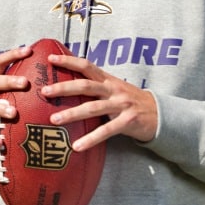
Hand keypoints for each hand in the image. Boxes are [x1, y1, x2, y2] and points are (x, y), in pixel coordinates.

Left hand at [41, 53, 157, 150]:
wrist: (160, 113)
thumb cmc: (131, 101)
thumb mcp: (115, 88)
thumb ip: (96, 86)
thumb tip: (69, 85)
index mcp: (108, 79)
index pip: (86, 65)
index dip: (69, 60)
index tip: (50, 58)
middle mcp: (114, 89)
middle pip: (85, 85)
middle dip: (63, 87)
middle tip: (44, 91)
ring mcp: (121, 105)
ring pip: (93, 108)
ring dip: (72, 113)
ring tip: (54, 120)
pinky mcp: (127, 122)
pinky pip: (106, 131)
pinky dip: (90, 139)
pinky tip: (77, 146)